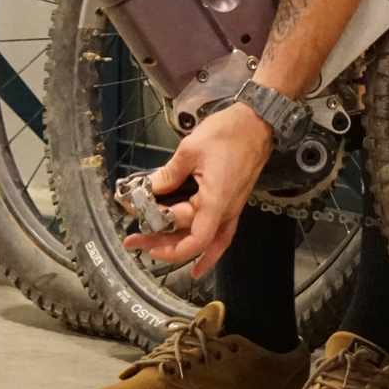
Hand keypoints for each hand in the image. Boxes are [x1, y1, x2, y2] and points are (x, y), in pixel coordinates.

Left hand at [121, 103, 272, 278]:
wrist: (256, 123)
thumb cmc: (226, 134)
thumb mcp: (190, 149)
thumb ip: (169, 174)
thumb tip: (149, 190)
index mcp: (215, 201)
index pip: (195, 240)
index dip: (170, 247)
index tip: (146, 241)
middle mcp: (224, 212)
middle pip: (191, 239)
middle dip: (160, 241)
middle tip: (132, 240)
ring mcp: (230, 211)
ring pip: (204, 241)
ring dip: (177, 245)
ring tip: (151, 246)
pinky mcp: (231, 205)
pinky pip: (219, 235)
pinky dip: (208, 252)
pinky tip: (197, 265)